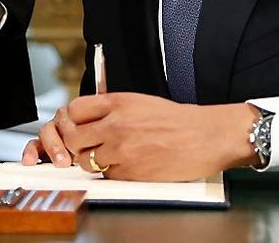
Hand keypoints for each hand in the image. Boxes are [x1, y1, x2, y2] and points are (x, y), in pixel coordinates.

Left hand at [23, 93, 258, 180]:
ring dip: (94, 162)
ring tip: (112, 157)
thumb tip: (91, 121)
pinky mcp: (129, 171)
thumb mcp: (141, 102)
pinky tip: (129, 165)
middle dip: (78, 145)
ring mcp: (121, 149)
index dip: (72, 121)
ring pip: (86, 161)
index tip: (78, 127)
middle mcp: (116, 124)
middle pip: (74, 138)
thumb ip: (114, 109)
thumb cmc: (178, 120)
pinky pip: (107, 175)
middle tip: (89, 147)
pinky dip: (112, 173)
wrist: (205, 136)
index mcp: (119, 102)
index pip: (75, 110)